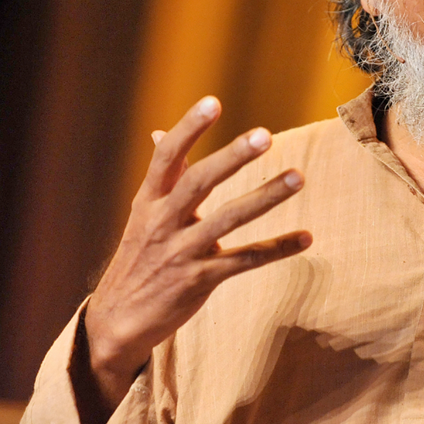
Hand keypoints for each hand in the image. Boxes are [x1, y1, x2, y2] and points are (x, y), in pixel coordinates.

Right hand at [78, 96, 310, 423]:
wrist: (117, 320)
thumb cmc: (139, 257)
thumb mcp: (144, 214)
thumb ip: (163, 177)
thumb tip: (161, 132)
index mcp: (149, 201)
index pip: (166, 157)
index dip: (188, 128)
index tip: (213, 102)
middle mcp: (163, 222)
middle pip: (199, 182)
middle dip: (232, 157)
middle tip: (265, 136)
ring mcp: (181, 252)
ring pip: (228, 220)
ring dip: (265, 197)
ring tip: (298, 178)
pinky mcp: (199, 281)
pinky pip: (244, 261)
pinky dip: (276, 249)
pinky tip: (305, 238)